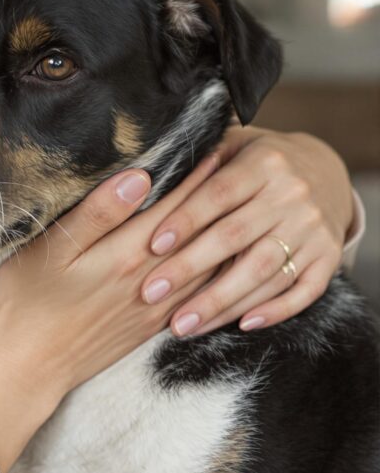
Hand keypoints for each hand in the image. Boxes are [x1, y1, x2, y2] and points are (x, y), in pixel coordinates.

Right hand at [0, 153, 219, 394]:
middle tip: (241, 173)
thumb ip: (98, 214)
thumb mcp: (51, 250)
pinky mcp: (147, 328)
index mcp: (125, 256)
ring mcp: (152, 309)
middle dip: (219, 202)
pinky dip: (215, 276)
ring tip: (239, 211)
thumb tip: (139, 177)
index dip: (196, 177)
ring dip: (224, 238)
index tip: (218, 149)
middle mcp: (149, 282)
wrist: (25, 367)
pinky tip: (220, 266)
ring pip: (205, 268)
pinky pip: (197, 298)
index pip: (174, 208)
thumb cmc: (26, 302)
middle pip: (197, 235)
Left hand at [141, 126, 353, 336]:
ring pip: (264, 271)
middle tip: (151, 293)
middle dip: (189, 268)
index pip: (218, 194)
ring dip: (220, 302)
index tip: (152, 245)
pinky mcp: (329, 256)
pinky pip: (304, 290)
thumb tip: (143, 180)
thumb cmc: (254, 162)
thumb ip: (197, 163)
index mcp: (263, 163)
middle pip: (235, 237)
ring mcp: (313, 228)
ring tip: (181, 325)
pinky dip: (274, 310)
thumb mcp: (231, 147)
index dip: (185, 220)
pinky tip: (240, 325)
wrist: (325, 170)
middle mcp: (292, 195)